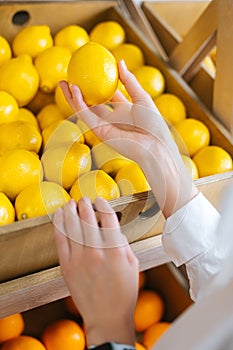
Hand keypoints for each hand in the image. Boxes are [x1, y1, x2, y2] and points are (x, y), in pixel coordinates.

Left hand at [53, 196, 138, 345]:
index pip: (108, 217)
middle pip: (87, 217)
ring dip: (70, 210)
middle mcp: (96, 251)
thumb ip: (122, 243)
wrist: (107, 316)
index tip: (100, 201)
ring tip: (70, 204)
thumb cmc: (123, 293)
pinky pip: (60, 239)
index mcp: (115, 249)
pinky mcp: (67, 266)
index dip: (103, 205)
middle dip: (85, 204)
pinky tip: (58, 217)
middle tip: (84, 199)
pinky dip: (58, 225)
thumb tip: (113, 230)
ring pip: (72, 225)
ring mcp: (79, 258)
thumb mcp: (132, 264)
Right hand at [60, 60, 197, 217]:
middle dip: (80, 91)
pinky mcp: (100, 132)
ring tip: (62, 82)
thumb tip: (119, 61)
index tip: (90, 71)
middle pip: (91, 103)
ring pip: (84, 110)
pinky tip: (74, 90)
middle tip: (70, 76)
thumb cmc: (153, 124)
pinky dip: (78, 103)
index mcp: (124, 111)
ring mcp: (104, 126)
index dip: (99, 84)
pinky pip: (86, 116)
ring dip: (72, 97)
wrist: (153, 145)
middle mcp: (112, 119)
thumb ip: (129, 81)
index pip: (108, 95)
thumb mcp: (142, 97)